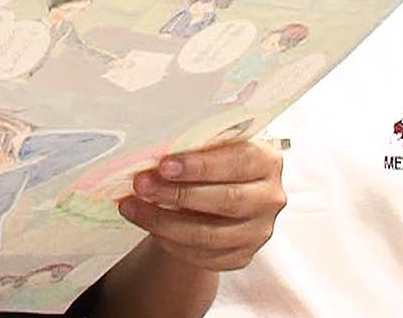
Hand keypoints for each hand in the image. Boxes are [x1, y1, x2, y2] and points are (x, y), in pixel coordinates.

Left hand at [116, 139, 285, 271]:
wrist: (216, 194)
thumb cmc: (213, 163)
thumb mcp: (212, 146)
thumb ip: (195, 146)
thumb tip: (153, 150)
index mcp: (267, 161)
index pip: (238, 162)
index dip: (200, 165)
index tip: (164, 164)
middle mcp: (269, 198)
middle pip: (226, 200)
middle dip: (178, 193)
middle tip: (142, 184)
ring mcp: (257, 231)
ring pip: (210, 235)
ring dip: (164, 221)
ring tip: (134, 207)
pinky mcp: (241, 256)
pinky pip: (203, 256)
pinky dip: (170, 242)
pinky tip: (150, 225)